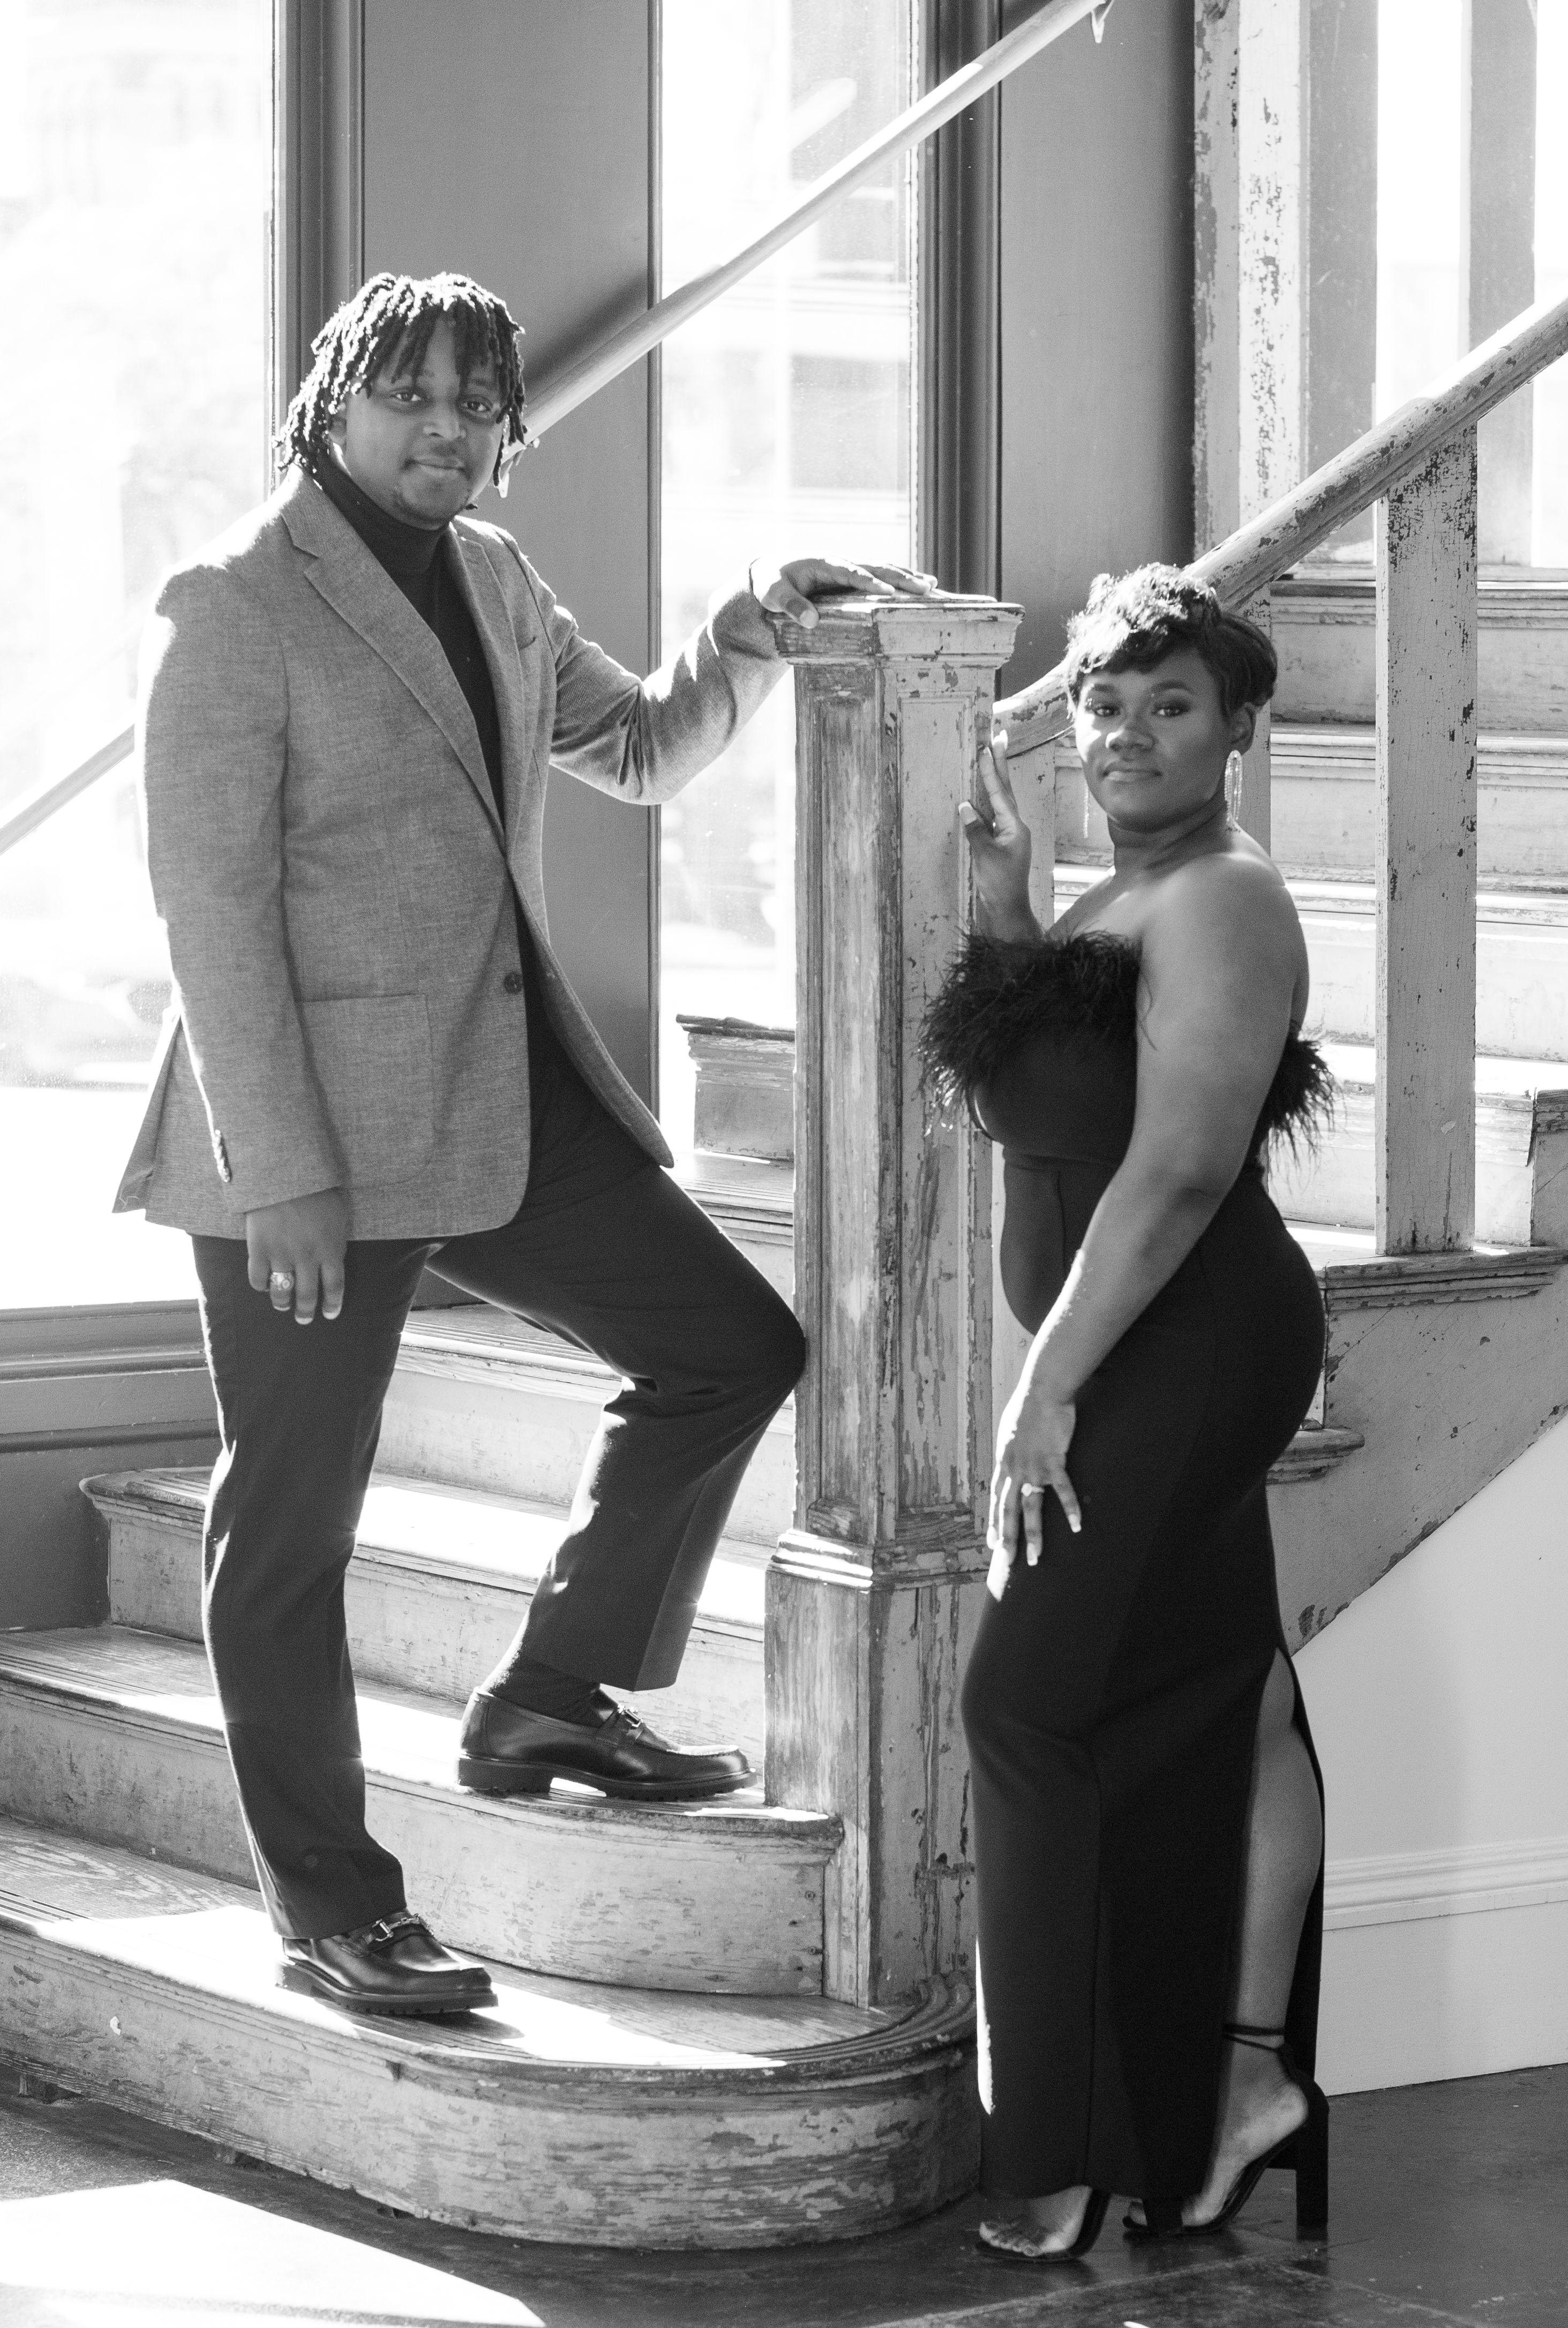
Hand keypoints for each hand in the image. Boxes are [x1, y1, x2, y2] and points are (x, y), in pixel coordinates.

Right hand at [245, 1187, 348, 1324]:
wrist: (284, 1173)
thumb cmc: (317, 1189)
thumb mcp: (338, 1213)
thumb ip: (336, 1238)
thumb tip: (335, 1256)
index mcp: (331, 1249)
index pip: (335, 1286)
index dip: (333, 1304)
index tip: (330, 1314)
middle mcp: (307, 1258)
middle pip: (308, 1295)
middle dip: (306, 1311)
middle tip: (304, 1319)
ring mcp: (282, 1255)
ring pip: (282, 1291)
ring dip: (283, 1303)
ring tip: (283, 1306)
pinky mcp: (259, 1249)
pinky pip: (258, 1278)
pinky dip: (260, 1286)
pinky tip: (263, 1286)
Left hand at [752, 557, 937, 627]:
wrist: (773, 574)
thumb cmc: (772, 583)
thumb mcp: (773, 593)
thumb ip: (789, 605)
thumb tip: (811, 621)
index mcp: (825, 563)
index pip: (850, 572)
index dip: (868, 581)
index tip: (887, 591)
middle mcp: (843, 563)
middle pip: (876, 568)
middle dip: (901, 577)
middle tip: (925, 587)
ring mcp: (852, 570)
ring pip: (885, 571)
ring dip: (908, 578)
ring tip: (932, 587)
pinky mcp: (856, 581)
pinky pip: (883, 580)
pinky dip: (902, 584)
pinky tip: (923, 589)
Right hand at [960, 725, 1037, 941]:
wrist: (1008, 911)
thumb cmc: (999, 886)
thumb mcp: (985, 857)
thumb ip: (977, 831)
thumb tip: (966, 806)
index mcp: (1015, 827)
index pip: (1000, 793)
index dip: (991, 769)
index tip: (987, 746)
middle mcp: (1015, 827)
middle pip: (1006, 790)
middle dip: (1000, 764)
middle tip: (999, 738)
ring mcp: (1010, 835)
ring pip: (1001, 801)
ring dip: (995, 780)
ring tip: (992, 757)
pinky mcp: (1002, 844)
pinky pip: (994, 816)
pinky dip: (988, 801)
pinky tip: (981, 795)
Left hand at [987, 1374, 1080, 1598]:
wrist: (1042, 1390)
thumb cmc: (1029, 1406)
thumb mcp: (1011, 1429)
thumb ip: (1012, 1447)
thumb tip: (1012, 1453)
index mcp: (1004, 1462)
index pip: (995, 1499)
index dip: (993, 1522)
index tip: (991, 1543)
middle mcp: (1014, 1469)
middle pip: (1008, 1511)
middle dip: (1008, 1539)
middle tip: (1008, 1562)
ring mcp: (1033, 1467)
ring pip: (1030, 1509)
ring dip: (1034, 1535)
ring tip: (1037, 1558)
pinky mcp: (1053, 1461)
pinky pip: (1062, 1490)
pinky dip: (1070, 1508)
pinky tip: (1077, 1526)